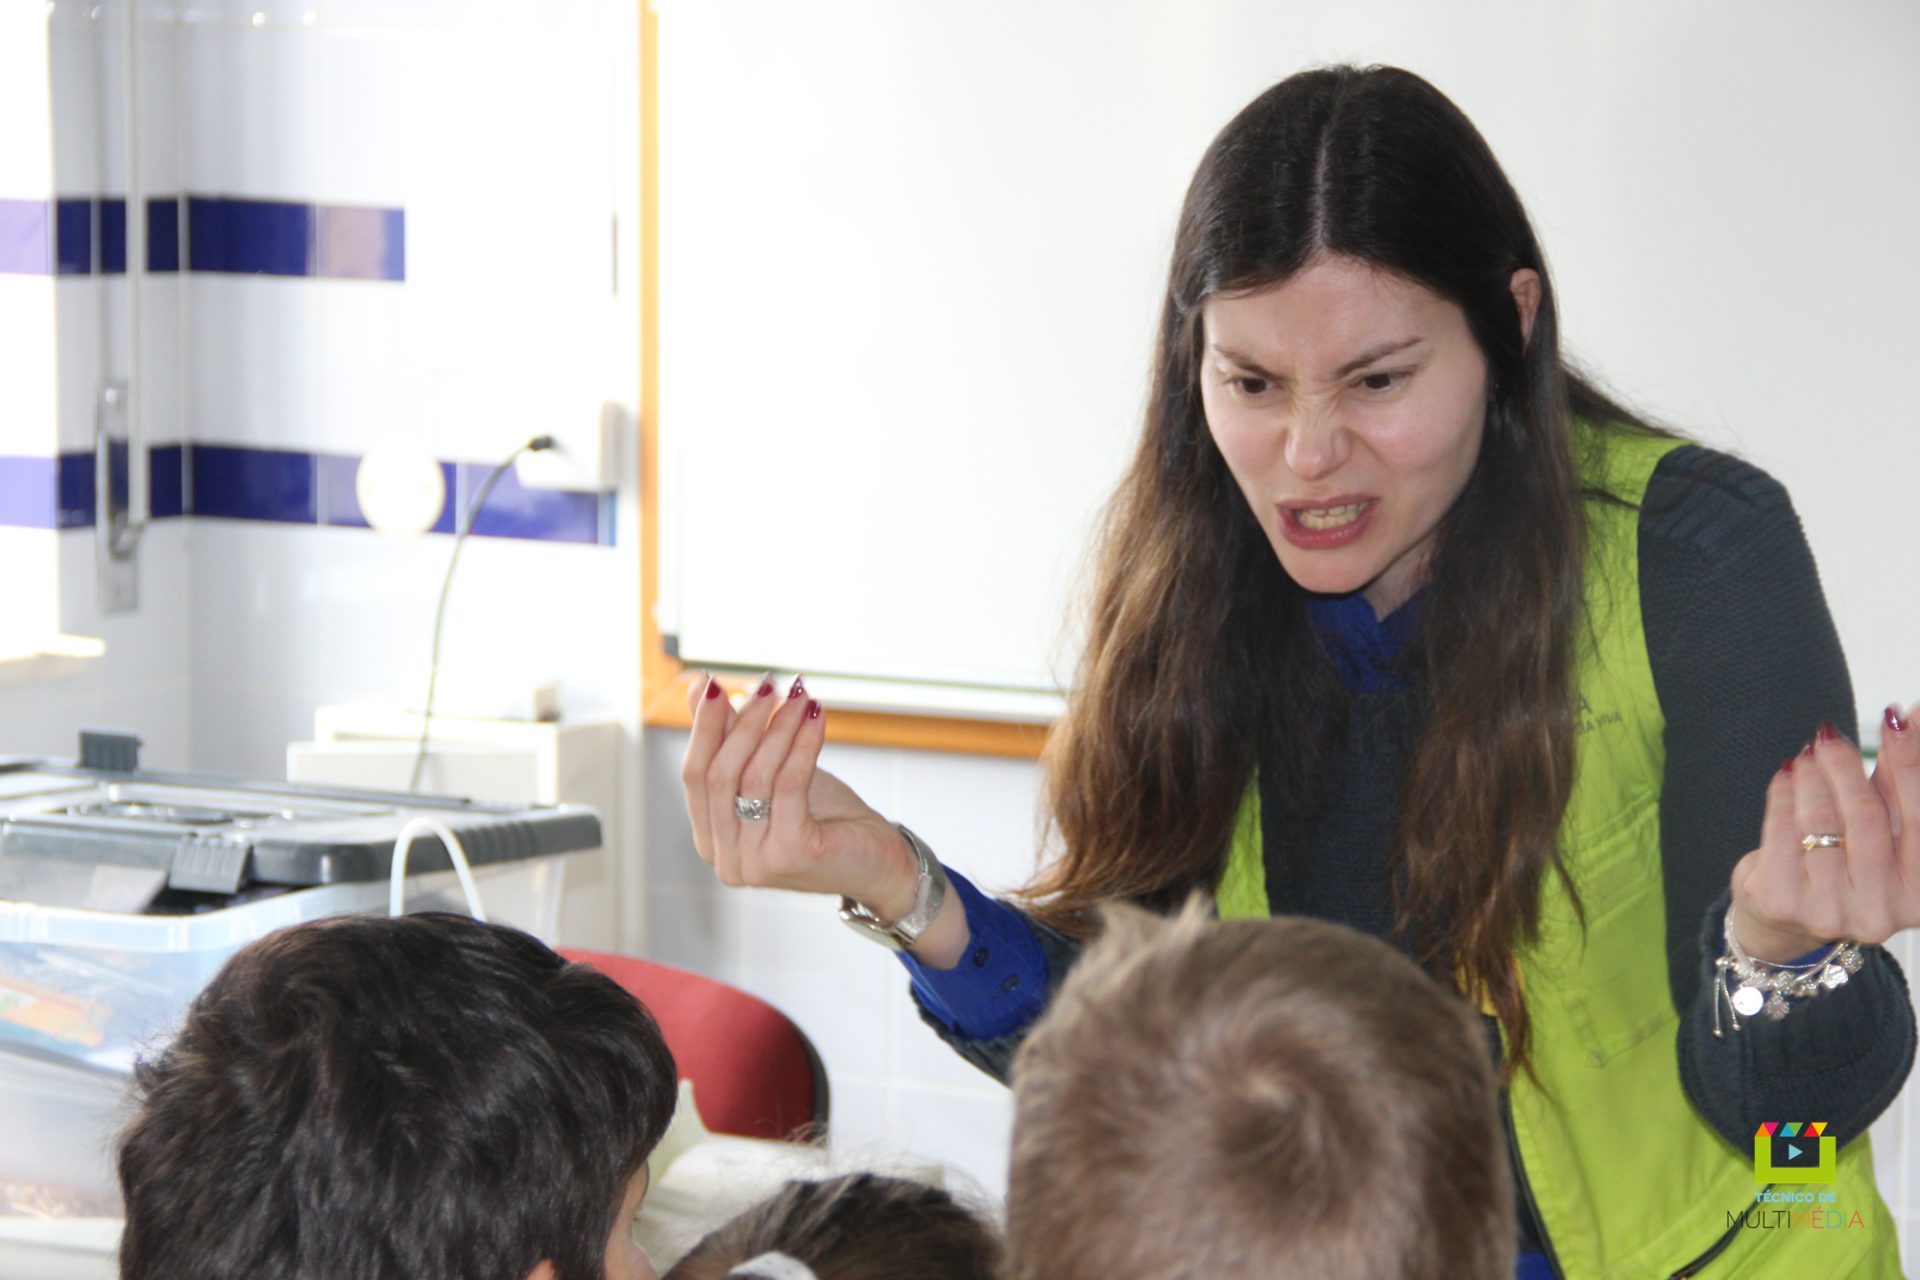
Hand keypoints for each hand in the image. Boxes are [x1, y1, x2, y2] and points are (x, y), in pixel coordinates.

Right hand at [679, 673, 921, 917]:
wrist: (876, 861)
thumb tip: (700, 687)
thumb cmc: (823, 817)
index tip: (715, 682)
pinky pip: (789, 785)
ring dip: (779, 727)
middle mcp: (725, 859)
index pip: (694, 775)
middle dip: (744, 722)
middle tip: (767, 684)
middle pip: (719, 776)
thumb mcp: (770, 773)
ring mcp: (756, 863)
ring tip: (799, 695)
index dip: (703, 726)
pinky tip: (816, 717)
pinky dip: (802, 745)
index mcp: (710, 840)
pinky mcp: (791, 854)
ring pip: (755, 778)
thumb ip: (732, 738)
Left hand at [1729, 703, 1919, 962]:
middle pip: (1865, 814)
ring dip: (1811, 775)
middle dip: (1845, 765)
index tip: (1893, 717)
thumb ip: (1899, 778)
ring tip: (1808, 754)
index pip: (1918, 815)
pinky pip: (1780, 828)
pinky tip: (1788, 774)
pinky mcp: (1783, 902)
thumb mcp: (1885, 824)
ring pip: (1820, 819)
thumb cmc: (1849, 860)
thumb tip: (1911, 714)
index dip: (1907, 760)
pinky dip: (1783, 792)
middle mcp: (1882, 910)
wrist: (1789, 916)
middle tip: (1829, 734)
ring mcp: (1831, 911)